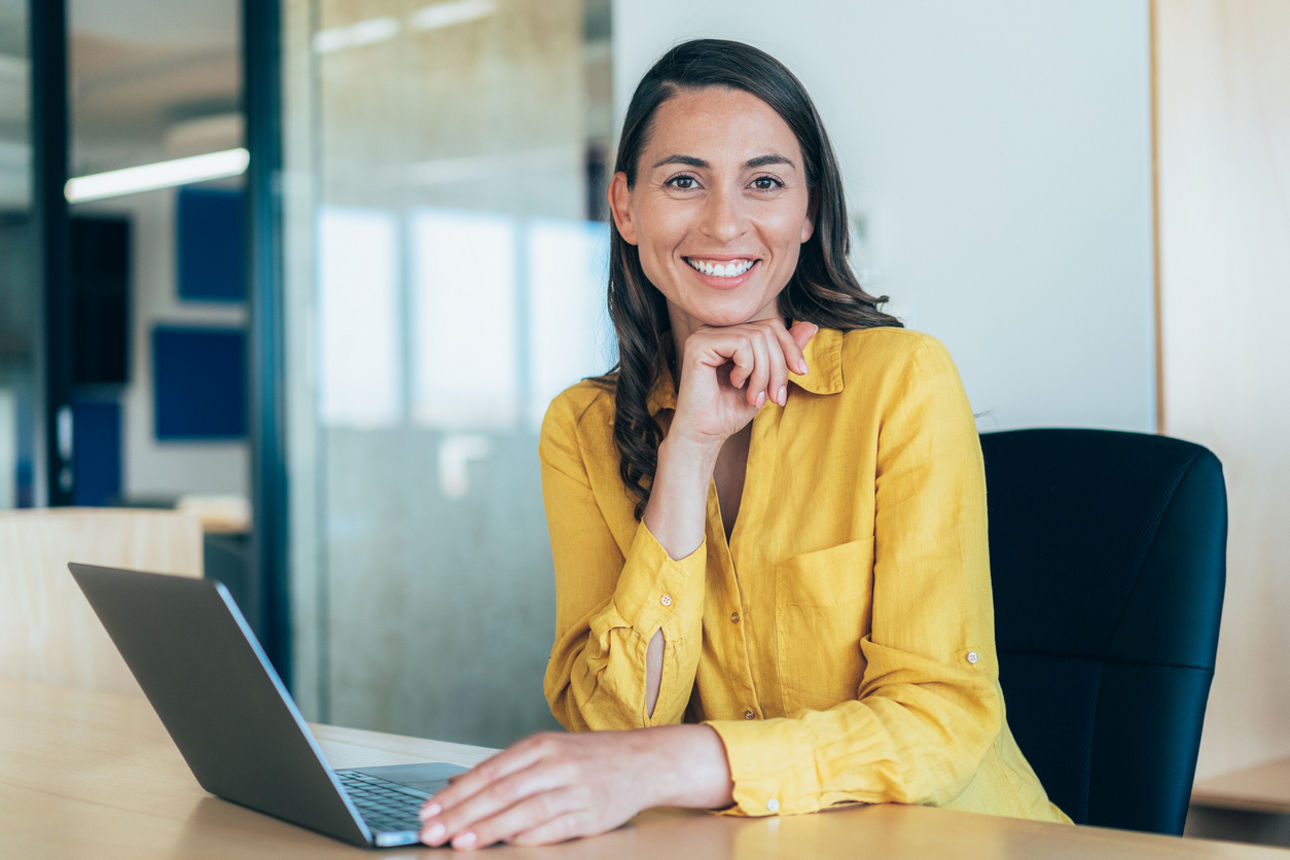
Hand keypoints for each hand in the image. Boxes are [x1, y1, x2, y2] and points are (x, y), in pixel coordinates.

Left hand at [418, 725, 732, 848]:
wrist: (645, 760)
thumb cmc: (589, 758)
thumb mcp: (546, 751)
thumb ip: (504, 769)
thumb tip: (455, 785)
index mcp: (539, 746)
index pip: (488, 771)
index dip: (456, 794)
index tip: (428, 811)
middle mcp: (554, 764)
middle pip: (499, 791)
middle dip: (460, 814)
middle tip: (431, 831)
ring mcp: (574, 789)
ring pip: (523, 810)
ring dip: (488, 828)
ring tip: (459, 841)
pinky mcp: (591, 813)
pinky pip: (553, 827)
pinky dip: (526, 837)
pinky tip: (505, 846)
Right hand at [670, 319, 816, 446]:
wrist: (705, 435)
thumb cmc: (730, 411)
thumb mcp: (767, 379)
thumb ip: (784, 352)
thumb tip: (810, 325)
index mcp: (730, 335)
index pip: (771, 325)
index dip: (791, 347)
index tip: (801, 373)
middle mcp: (716, 330)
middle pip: (767, 330)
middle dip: (779, 366)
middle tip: (775, 397)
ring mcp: (705, 335)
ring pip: (757, 337)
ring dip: (764, 373)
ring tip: (755, 397)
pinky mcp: (699, 344)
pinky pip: (741, 344)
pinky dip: (747, 369)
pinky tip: (735, 384)